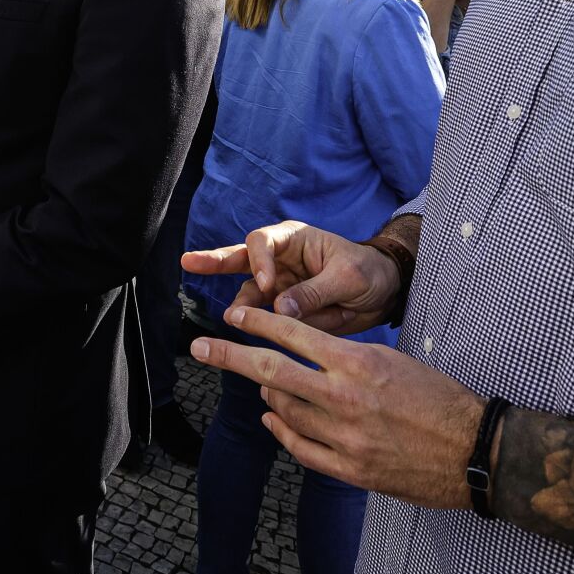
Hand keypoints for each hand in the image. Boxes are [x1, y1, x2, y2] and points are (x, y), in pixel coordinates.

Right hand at [182, 220, 401, 334]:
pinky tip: (246, 332)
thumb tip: (279, 310)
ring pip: (247, 293)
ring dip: (241, 306)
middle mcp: (280, 260)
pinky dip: (254, 325)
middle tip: (188, 262)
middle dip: (213, 261)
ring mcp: (279, 285)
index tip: (267, 285)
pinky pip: (262, 317)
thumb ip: (313, 293)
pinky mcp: (283, 309)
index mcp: (294, 240)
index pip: (262, 243)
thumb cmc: (369, 272)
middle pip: (239, 258)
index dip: (258, 262)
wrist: (385, 294)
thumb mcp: (347, 278)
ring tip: (233, 320)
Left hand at [191, 304, 482, 507]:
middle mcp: (343, 397)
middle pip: (269, 372)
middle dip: (228, 356)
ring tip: (264, 388)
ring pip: (282, 410)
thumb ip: (344, 359)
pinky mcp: (349, 470)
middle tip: (199, 348)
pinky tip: (274, 420)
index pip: (292, 334)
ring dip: (268, 396)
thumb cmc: (439, 399)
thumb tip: (303, 355)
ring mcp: (343, 436)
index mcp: (356, 362)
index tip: (232, 314)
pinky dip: (281, 431)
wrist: (475, 451)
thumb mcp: (393, 360)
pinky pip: (299, 448)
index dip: (257, 321)